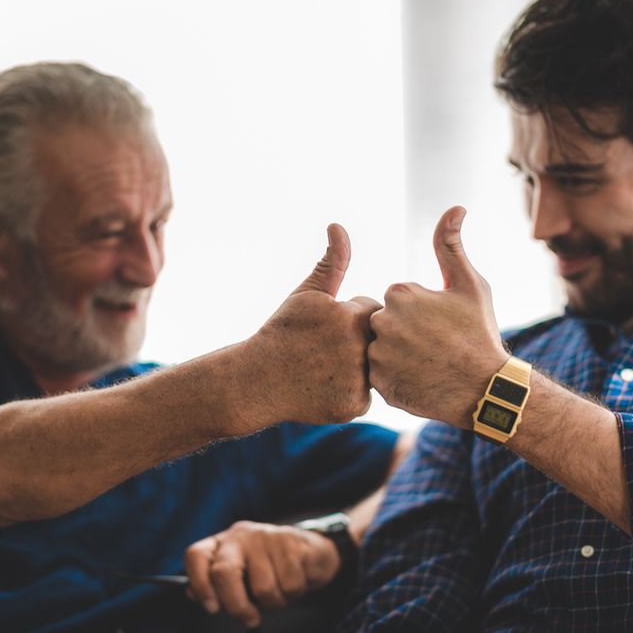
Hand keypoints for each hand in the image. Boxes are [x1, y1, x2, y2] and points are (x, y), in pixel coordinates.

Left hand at [183, 521, 341, 627]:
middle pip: (224, 572)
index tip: (212, 609)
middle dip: (237, 606)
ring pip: (263, 587)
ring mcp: (264, 535)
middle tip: (251, 620)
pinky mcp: (290, 540)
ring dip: (276, 602)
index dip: (199, 584)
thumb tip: (192, 594)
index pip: (195, 556)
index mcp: (222, 544)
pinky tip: (296, 581)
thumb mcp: (243, 580)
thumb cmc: (272, 571)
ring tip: (281, 592)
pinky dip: (294, 593)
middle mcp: (239, 535)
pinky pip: (289, 584)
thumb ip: (218, 587)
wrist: (312, 553)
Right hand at [243, 224, 380, 427]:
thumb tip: (339, 225)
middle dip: (356, 342)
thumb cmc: (282, 333)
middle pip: (375, 339)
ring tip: (324, 367)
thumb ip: (333, 262)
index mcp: (354, 316)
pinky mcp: (355, 406)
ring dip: (356, 367)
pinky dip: (349, 391)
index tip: (324, 329)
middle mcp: (360, 348)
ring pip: (373, 367)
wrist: (256, 380)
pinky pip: (365, 393)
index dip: (347, 319)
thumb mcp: (307, 294)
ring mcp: (359, 380)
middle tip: (323, 350)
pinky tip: (324, 387)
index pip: (371, 311)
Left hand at [368, 207, 509, 427]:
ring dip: (398, 355)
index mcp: (399, 293)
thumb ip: (451, 246)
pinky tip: (419, 378)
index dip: (420, 312)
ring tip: (427, 364)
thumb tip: (455, 208)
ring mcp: (378, 354)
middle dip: (406, 332)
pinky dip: (396, 377)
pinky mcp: (379, 383)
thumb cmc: (479, 333)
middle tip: (434, 347)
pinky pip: (380, 374)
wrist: (485, 388)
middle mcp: (382, 321)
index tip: (439, 325)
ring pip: (381, 349)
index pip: (397, 298)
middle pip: (385, 322)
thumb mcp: (470, 285)